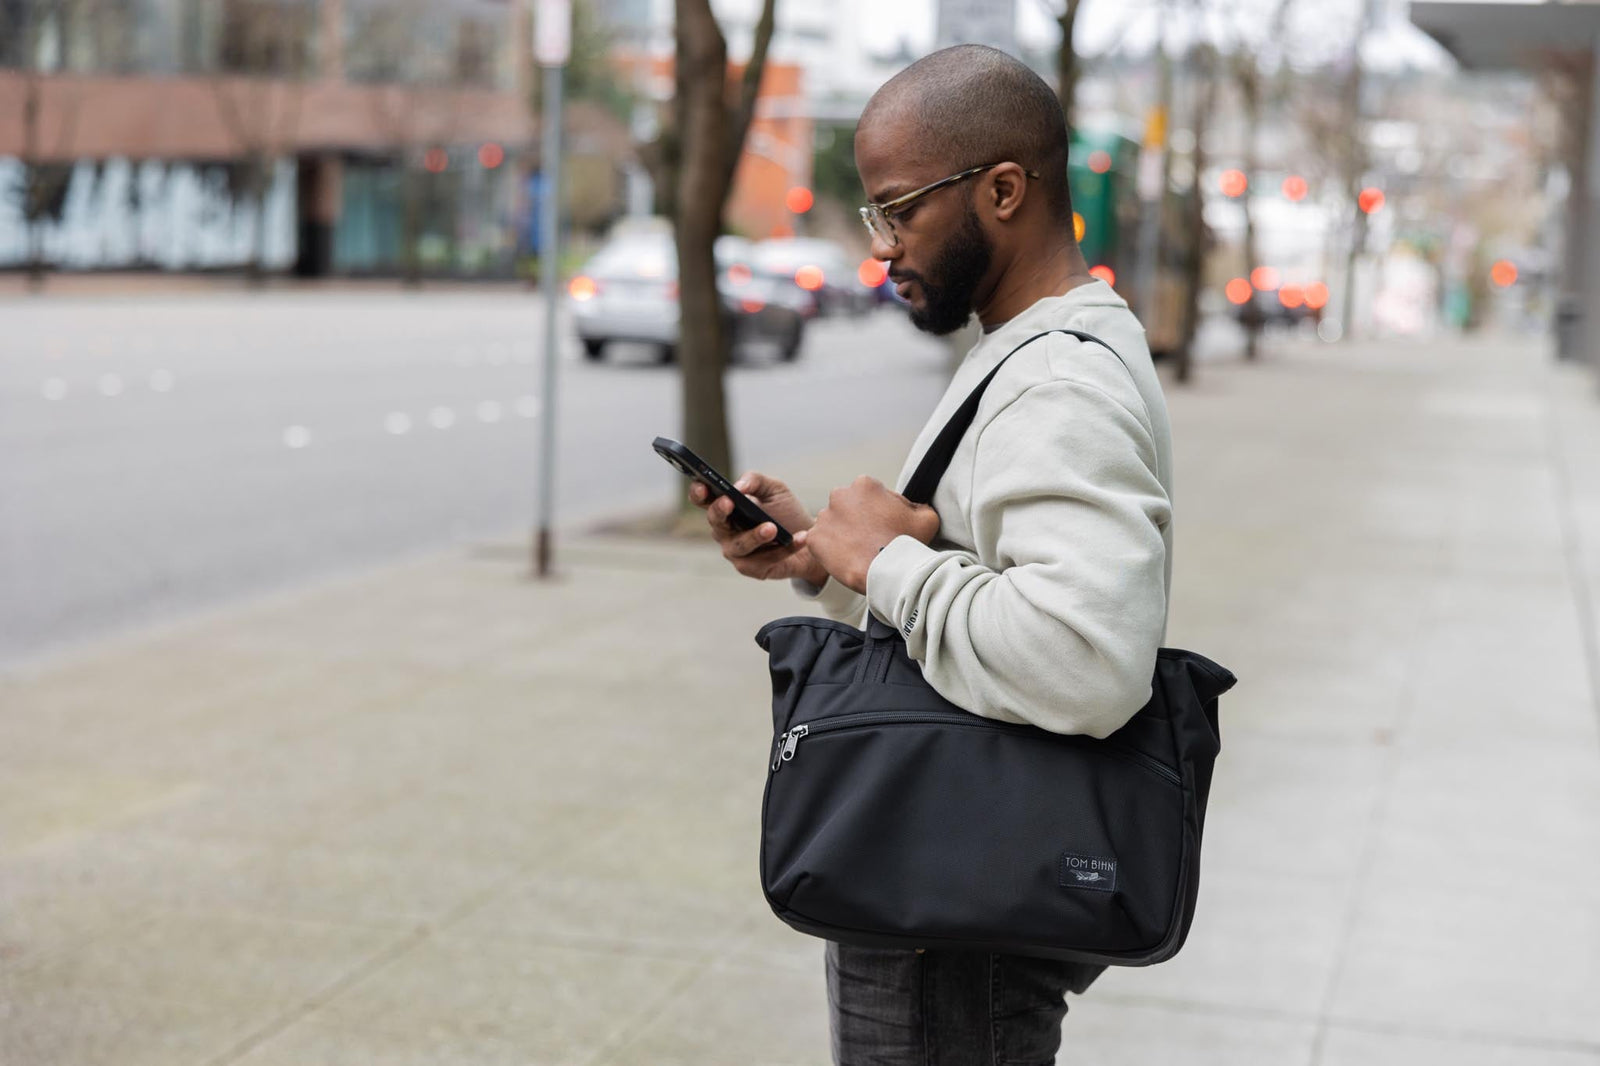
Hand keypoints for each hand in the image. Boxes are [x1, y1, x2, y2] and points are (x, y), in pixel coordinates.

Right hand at [690, 472, 827, 584]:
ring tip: (772, 528)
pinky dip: (784, 549)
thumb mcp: (775, 490)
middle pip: (715, 521)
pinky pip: (764, 559)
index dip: (698, 492)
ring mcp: (736, 551)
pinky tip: (800, 538)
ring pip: (739, 544)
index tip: (702, 485)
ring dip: (755, 535)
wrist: (811, 540)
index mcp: (725, 508)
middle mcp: (724, 531)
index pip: (703, 499)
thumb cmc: (786, 513)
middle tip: (730, 501)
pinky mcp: (752, 569)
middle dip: (720, 510)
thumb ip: (756, 480)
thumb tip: (739, 486)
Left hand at [793, 476, 939, 593]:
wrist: (889, 572)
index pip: (869, 496)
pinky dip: (829, 550)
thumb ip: (915, 505)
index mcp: (865, 485)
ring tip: (858, 551)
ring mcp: (824, 517)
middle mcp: (840, 495)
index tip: (883, 526)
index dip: (877, 512)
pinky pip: (819, 543)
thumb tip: (909, 507)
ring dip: (842, 534)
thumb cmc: (907, 544)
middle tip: (870, 539)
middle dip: (856, 520)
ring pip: (832, 524)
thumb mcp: (926, 517)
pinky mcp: (814, 539)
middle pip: (848, 507)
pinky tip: (845, 558)